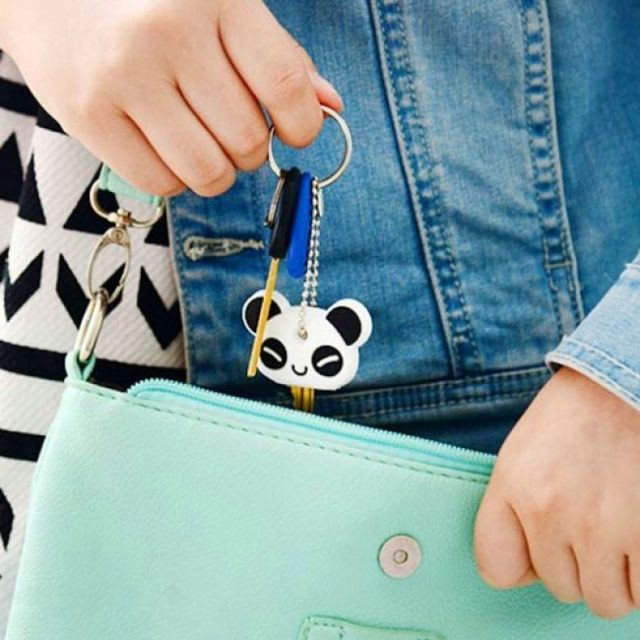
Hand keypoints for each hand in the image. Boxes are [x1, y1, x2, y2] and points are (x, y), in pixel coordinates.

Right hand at [0, 0, 341, 195]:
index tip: (294, 131)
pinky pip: (161, 183)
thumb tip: (329, 106)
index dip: (303, 127)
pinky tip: (164, 145)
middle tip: (229, 128)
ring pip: (209, 173)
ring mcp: (124, 76)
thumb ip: (277, 57)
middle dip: (250, 149)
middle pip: (247, 142)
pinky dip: (175, 176)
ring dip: (217, 170)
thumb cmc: (149, 2)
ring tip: (199, 140)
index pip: (285, 86)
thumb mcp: (221, 6)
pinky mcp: (88, 114)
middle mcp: (169, 33)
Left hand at [475, 366, 639, 618]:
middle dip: (580, 565)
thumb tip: (525, 568)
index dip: (522, 565)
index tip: (540, 552)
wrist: (630, 382)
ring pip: (605, 600)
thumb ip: (517, 504)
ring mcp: (600, 527)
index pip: (495, 567)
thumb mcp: (528, 448)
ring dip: (618, 577)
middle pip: (560, 586)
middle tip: (596, 522)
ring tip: (623, 527)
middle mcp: (549, 510)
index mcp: (514, 484)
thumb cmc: (582, 412)